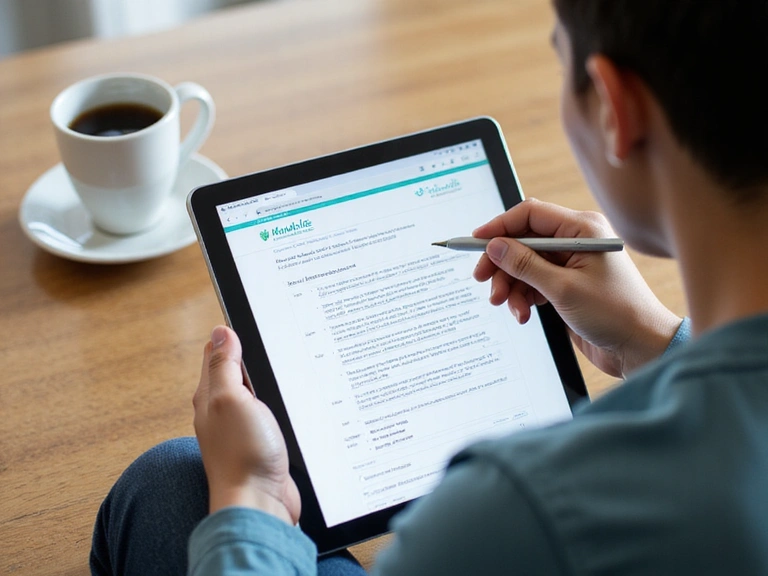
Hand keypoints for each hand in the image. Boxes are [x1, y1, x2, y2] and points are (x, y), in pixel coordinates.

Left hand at [193, 325, 299, 523]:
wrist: (258, 505)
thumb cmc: (242, 455)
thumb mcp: (231, 399)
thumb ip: (225, 366)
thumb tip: (220, 331)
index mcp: (210, 396)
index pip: (216, 354)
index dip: (231, 335)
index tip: (249, 320)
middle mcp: (223, 411)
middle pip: (237, 372)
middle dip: (251, 356)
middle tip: (270, 339)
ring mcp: (242, 429)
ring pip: (255, 394)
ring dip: (266, 382)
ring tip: (280, 366)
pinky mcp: (261, 445)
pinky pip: (268, 416)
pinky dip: (277, 406)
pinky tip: (289, 403)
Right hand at [473, 198, 680, 377]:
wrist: (640, 348)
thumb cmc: (616, 314)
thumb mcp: (563, 288)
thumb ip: (524, 265)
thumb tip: (495, 246)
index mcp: (582, 229)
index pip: (530, 215)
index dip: (500, 227)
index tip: (476, 242)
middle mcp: (575, 241)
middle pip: (523, 241)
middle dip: (502, 263)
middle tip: (483, 282)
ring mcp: (570, 264)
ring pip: (524, 265)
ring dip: (511, 286)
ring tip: (509, 307)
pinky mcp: (566, 285)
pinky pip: (533, 283)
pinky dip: (523, 297)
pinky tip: (524, 314)